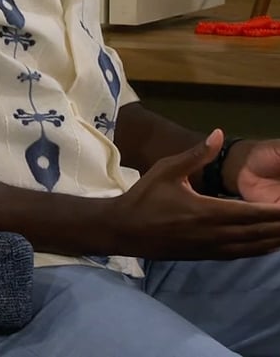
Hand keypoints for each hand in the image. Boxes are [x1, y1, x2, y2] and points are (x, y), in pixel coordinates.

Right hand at [112, 128, 279, 259]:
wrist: (125, 229)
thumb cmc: (145, 196)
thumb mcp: (167, 169)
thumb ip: (196, 154)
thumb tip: (219, 133)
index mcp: (206, 211)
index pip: (250, 213)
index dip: (273, 212)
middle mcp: (213, 234)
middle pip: (256, 233)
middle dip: (277, 227)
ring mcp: (210, 248)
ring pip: (251, 247)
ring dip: (272, 240)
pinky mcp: (205, 256)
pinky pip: (239, 254)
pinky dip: (257, 250)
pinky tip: (266, 245)